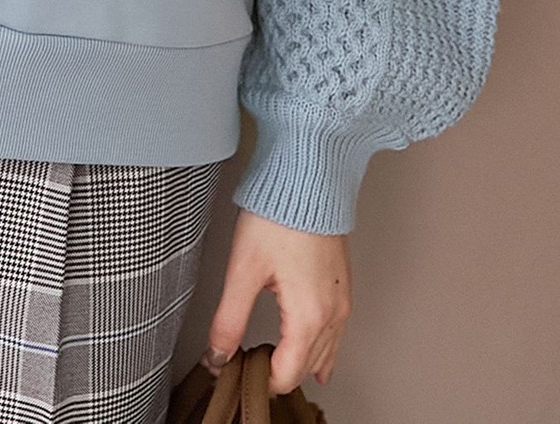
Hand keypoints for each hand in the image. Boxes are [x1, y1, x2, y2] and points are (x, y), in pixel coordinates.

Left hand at [201, 207, 351, 395]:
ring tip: (271, 362)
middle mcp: (332, 315)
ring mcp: (342, 301)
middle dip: (277, 372)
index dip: (258, 379)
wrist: (308, 180)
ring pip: (324, 353)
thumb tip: (216, 356)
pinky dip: (322, 349)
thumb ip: (228, 319)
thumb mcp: (242, 269)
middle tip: (247, 362)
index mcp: (308, 317)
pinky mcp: (343, 287)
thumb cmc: (277, 216)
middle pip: (305, 368)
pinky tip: (313, 353)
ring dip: (300, 363)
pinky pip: (337, 334)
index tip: (236, 368)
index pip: (285, 375)